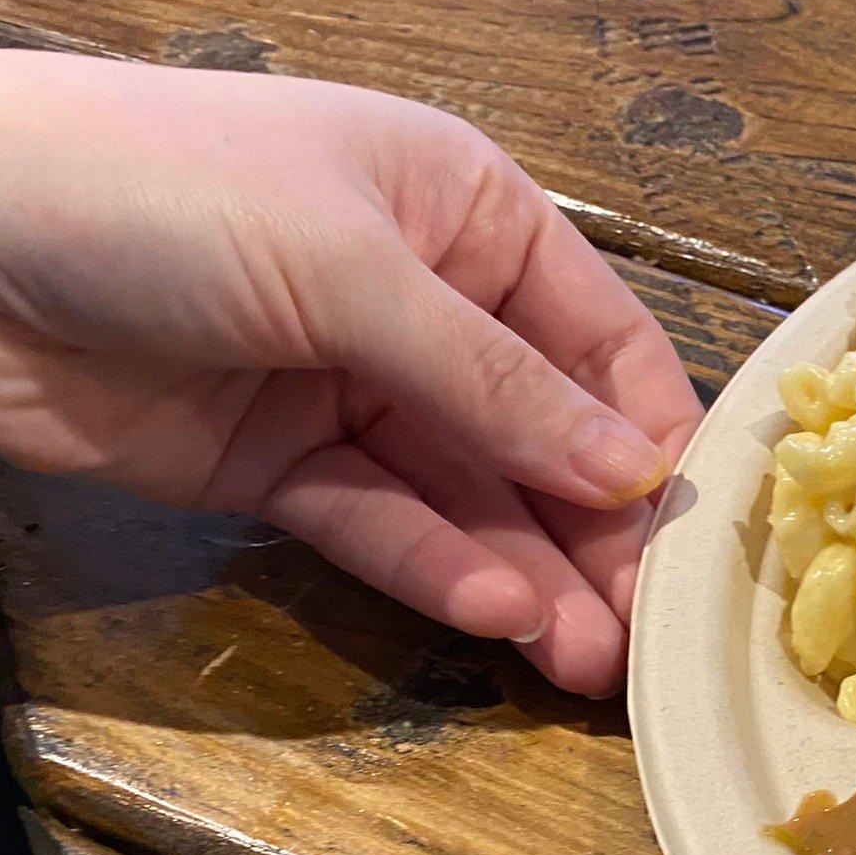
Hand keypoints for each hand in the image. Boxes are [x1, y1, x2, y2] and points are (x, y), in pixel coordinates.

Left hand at [0, 52, 701, 695]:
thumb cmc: (165, 194)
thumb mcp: (351, 269)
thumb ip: (493, 384)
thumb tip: (634, 474)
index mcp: (468, 214)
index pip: (599, 338)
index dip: (647, 434)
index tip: (690, 535)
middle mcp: (429, 302)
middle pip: (541, 433)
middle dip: (595, 531)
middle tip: (644, 634)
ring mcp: (351, 387)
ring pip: (467, 494)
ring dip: (528, 572)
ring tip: (585, 661)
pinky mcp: (278, 465)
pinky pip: (378, 521)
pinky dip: (433, 568)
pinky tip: (493, 614)